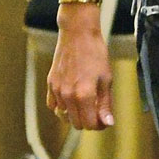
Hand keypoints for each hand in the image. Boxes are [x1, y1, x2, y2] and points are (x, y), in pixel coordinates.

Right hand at [47, 9, 114, 128]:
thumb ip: (105, 104)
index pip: (90, 125)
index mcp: (84, 95)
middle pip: (77, 124)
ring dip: (75, 115)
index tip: (105, 118)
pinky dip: (62, 107)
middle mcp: (68, 95)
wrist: (78, 33)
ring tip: (85, 103)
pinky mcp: (50, 83)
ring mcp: (57, 90)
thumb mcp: (106, 79)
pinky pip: (53, 105)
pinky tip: (71, 99)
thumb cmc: (95, 54)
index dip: (100, 125)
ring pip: (64, 116)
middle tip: (98, 111)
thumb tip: (108, 123)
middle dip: (89, 121)